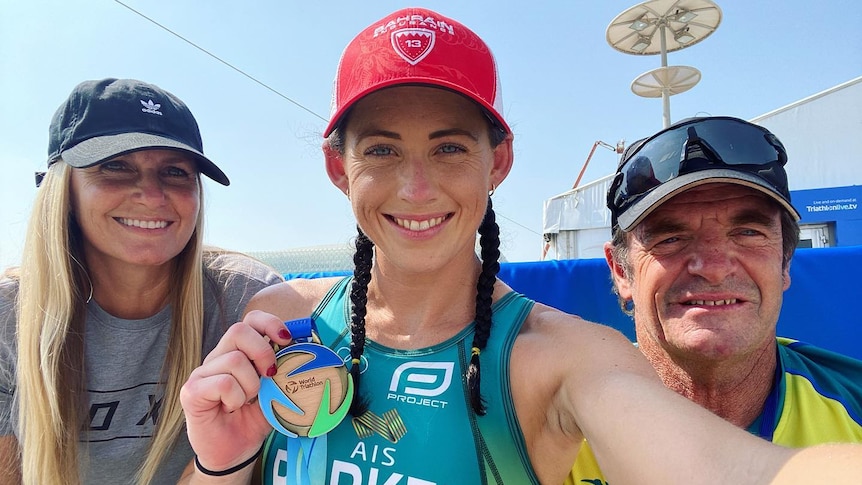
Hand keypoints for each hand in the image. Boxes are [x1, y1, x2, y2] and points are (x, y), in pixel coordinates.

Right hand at [180, 310, 292, 471]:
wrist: (234, 453)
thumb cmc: (253, 420)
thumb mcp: (276, 392)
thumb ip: (286, 371)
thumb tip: (308, 351)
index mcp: (239, 352)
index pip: (250, 320)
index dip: (270, 323)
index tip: (286, 340)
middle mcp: (218, 357)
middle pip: (239, 330)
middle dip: (263, 351)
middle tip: (269, 376)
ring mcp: (202, 373)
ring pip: (233, 359)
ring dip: (250, 384)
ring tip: (247, 401)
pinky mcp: (192, 391)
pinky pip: (222, 382)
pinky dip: (236, 397)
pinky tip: (233, 408)